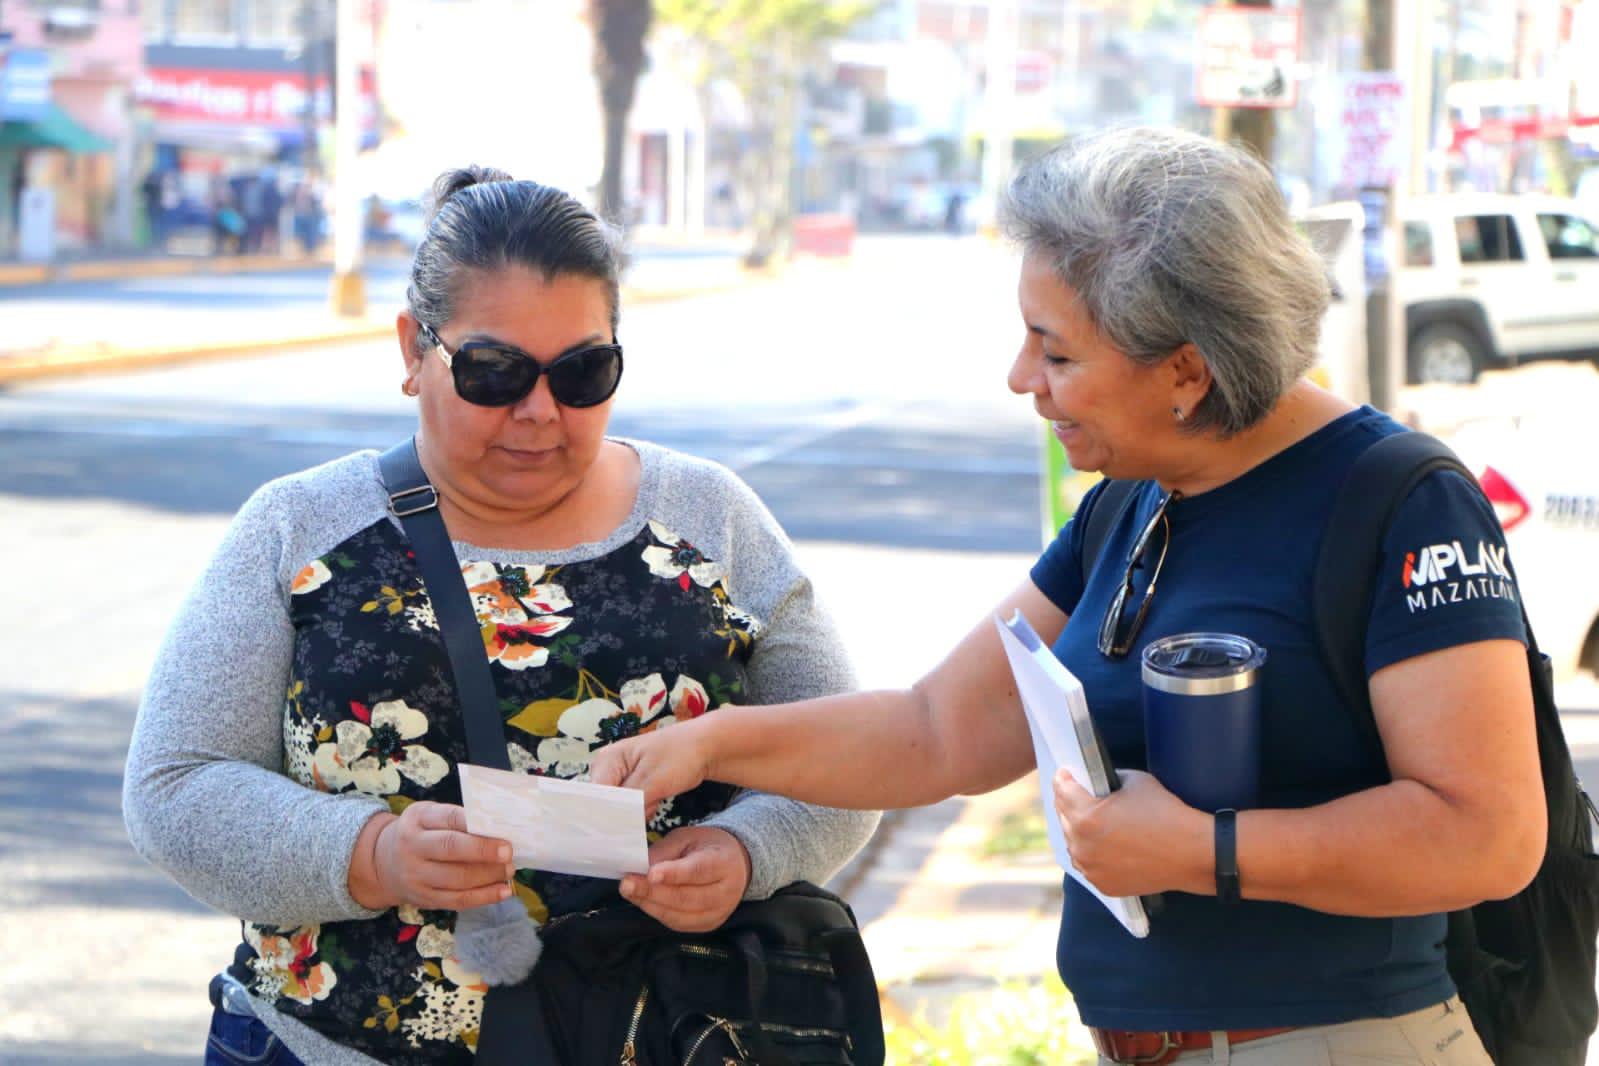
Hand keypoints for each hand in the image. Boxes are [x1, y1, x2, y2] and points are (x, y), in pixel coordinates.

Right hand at [354, 801, 514, 910]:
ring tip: (509, 870)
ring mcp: (416, 876)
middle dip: (483, 851)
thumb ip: (457, 819)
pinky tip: (503, 892)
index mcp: (417, 819)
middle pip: (450, 849)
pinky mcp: (424, 899)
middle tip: (509, 852)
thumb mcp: (429, 816)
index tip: (500, 827)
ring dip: (488, 876)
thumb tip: (498, 828)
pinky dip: (484, 897)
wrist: (383, 862)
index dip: (475, 823)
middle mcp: (412, 847)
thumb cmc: (420, 833)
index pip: (448, 818)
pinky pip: (457, 900)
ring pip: (457, 879)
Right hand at [588, 721, 714, 817]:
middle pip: (603, 804)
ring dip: (637, 812)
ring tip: (656, 798)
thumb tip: (611, 827)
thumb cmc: (681, 756)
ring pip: (619, 808)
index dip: (603, 817)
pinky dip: (644, 808)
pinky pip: (630, 806)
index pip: (593, 797)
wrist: (705, 747)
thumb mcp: (654, 782)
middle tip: (648, 806)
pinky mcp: (632, 785)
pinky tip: (657, 800)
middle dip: (624, 814)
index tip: (619, 831)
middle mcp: (607, 768)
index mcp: (606, 760)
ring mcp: (619, 776)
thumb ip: (629, 804)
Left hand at [617, 826, 751, 931]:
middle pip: (685, 897)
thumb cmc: (706, 847)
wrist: (734, 864)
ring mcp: (718, 913)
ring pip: (679, 915)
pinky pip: (677, 924)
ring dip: (650, 904)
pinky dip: (657, 913)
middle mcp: (726, 892)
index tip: (650, 874)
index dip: (673, 874)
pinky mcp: (707, 925)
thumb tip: (639, 868)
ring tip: (629, 891)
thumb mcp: (687, 838)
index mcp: (724, 862)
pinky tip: (643, 901)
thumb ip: (665, 852)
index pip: (698, 870)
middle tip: (626, 883)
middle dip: (652, 892)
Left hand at [1051, 769, 1209, 897]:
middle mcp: (1082, 846)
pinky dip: (1090, 852)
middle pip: (1063, 817)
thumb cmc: (1166, 813)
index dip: (1063, 778)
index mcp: (1087, 818)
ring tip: (1089, 820)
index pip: (1062, 790)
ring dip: (1077, 829)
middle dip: (1069, 802)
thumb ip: (1107, 780)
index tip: (1065, 774)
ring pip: (1073, 842)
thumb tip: (1095, 782)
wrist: (1191, 853)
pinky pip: (1087, 863)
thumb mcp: (1134, 781)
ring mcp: (1091, 868)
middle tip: (1076, 793)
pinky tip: (1101, 844)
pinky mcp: (1103, 884)